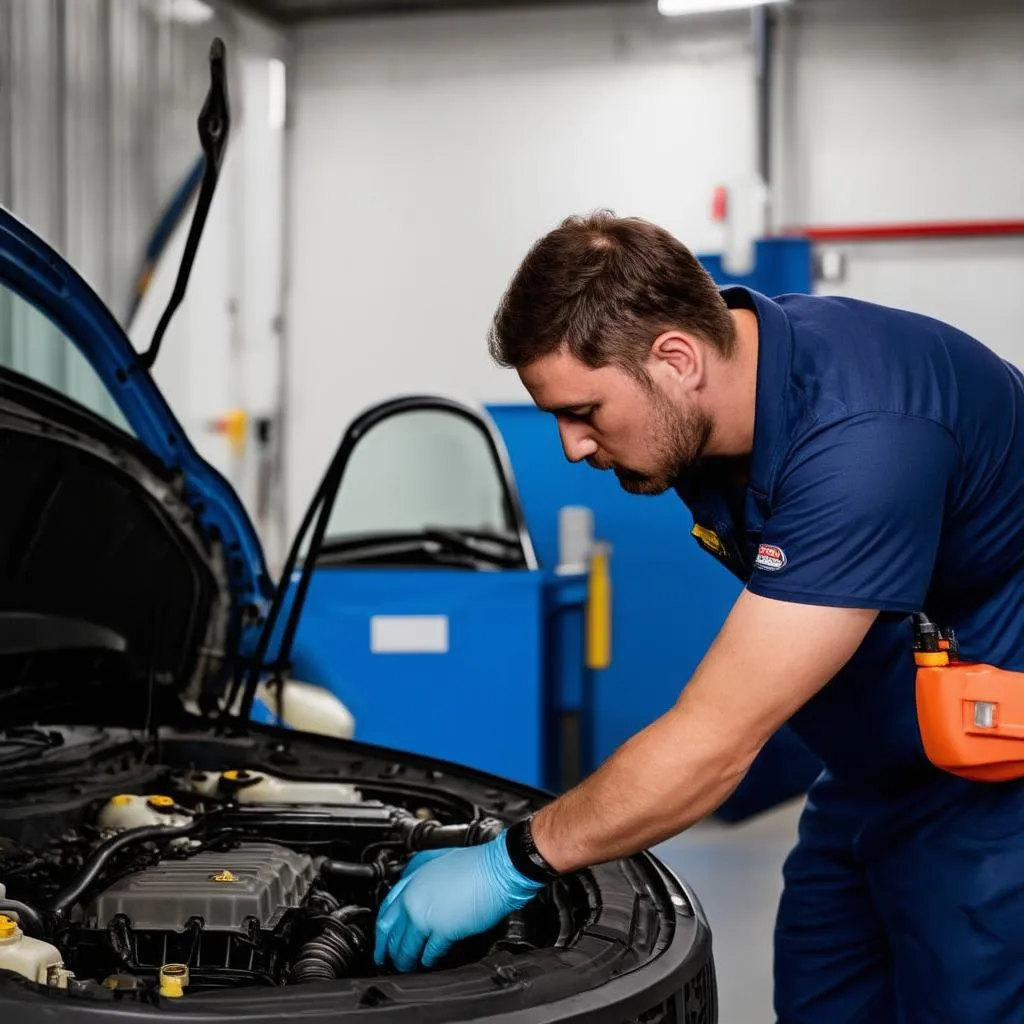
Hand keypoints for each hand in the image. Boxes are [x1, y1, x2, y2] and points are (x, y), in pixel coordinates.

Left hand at [374, 834, 544, 971]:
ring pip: (406, 945)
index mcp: (413, 878)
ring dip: (405, 958)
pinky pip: (429, 951)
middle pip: (390, 931)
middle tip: (384, 958)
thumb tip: (419, 891)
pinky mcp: (443, 930)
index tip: (382, 937)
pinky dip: (428, 959)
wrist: (498, 869)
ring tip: (406, 965)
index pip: (387, 908)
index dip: (383, 928)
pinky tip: (428, 961)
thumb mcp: (441, 861)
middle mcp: (414, 896)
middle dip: (386, 948)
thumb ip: (423, 877)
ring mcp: (427, 914)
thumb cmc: (477, 863)